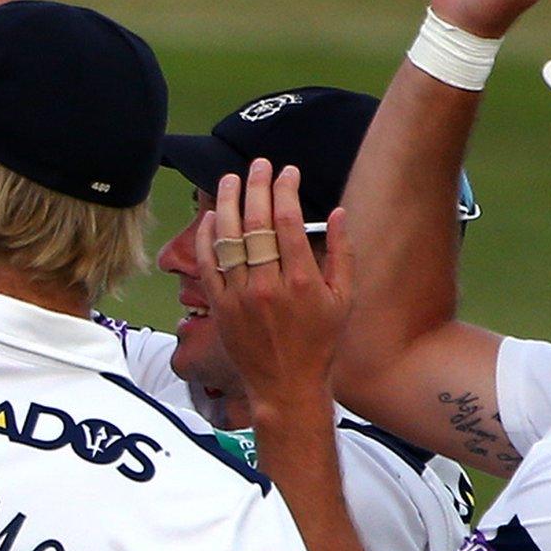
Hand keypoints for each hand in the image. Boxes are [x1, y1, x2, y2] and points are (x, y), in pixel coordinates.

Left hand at [198, 160, 353, 421]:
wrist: (285, 386)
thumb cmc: (319, 343)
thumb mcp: (343, 300)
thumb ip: (342, 254)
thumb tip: (338, 212)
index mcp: (301, 281)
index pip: (287, 221)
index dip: (285, 190)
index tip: (287, 172)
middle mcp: (267, 285)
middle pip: (255, 223)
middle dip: (256, 187)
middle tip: (258, 165)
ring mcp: (239, 296)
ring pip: (227, 239)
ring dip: (227, 203)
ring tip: (229, 179)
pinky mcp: (219, 307)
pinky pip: (207, 265)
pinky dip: (207, 238)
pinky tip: (210, 217)